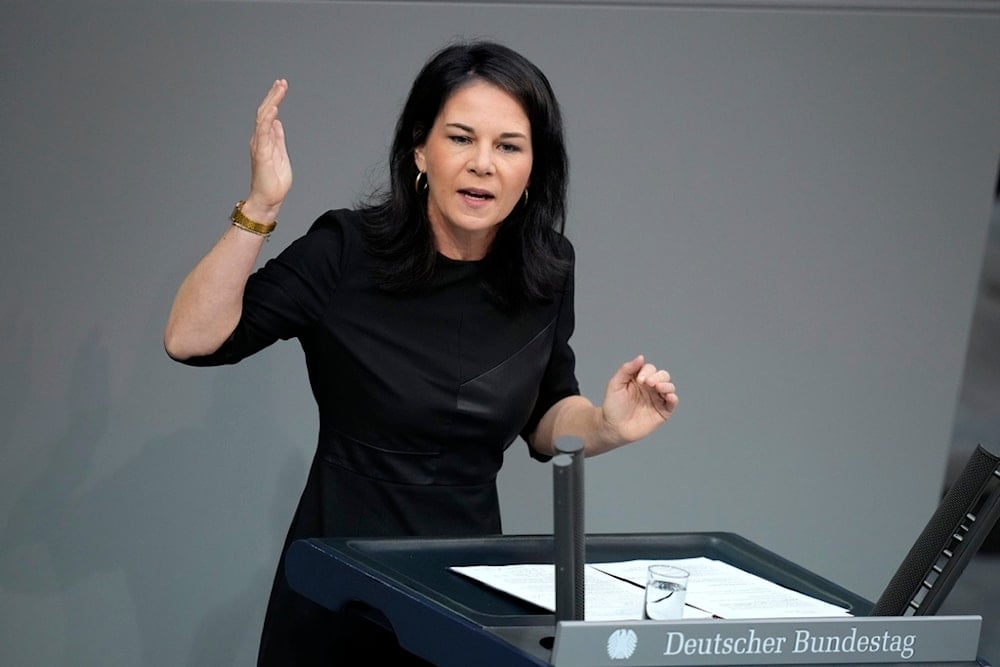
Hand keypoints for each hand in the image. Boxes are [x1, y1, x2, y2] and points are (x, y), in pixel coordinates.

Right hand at [246, 79, 291, 216]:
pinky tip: (274, 109)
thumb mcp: (280, 154)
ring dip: (272, 101)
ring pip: (263, 117)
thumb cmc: (273, 181)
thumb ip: (277, 138)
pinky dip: (268, 119)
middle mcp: (259, 139)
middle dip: (273, 95)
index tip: (281, 86)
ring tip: (279, 88)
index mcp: (265, 139)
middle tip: (281, 82)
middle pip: (265, 111)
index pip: (268, 114)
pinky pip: (263, 132)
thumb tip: (277, 123)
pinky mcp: (261, 153)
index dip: (274, 99)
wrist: (268, 199)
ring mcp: (259, 145)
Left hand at [600, 354, 677, 445]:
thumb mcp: (615, 384)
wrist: (613, 427)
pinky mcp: (662, 412)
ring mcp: (657, 399)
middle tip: (649, 383)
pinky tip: (669, 396)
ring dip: (666, 385)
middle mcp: (650, 387)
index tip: (639, 380)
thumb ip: (627, 370)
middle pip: (662, 375)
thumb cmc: (613, 406)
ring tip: (658, 388)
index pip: (649, 368)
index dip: (646, 371)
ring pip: (669, 387)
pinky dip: (673, 398)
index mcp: (640, 379)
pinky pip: (672, 403)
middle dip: (658, 377)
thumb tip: (641, 357)